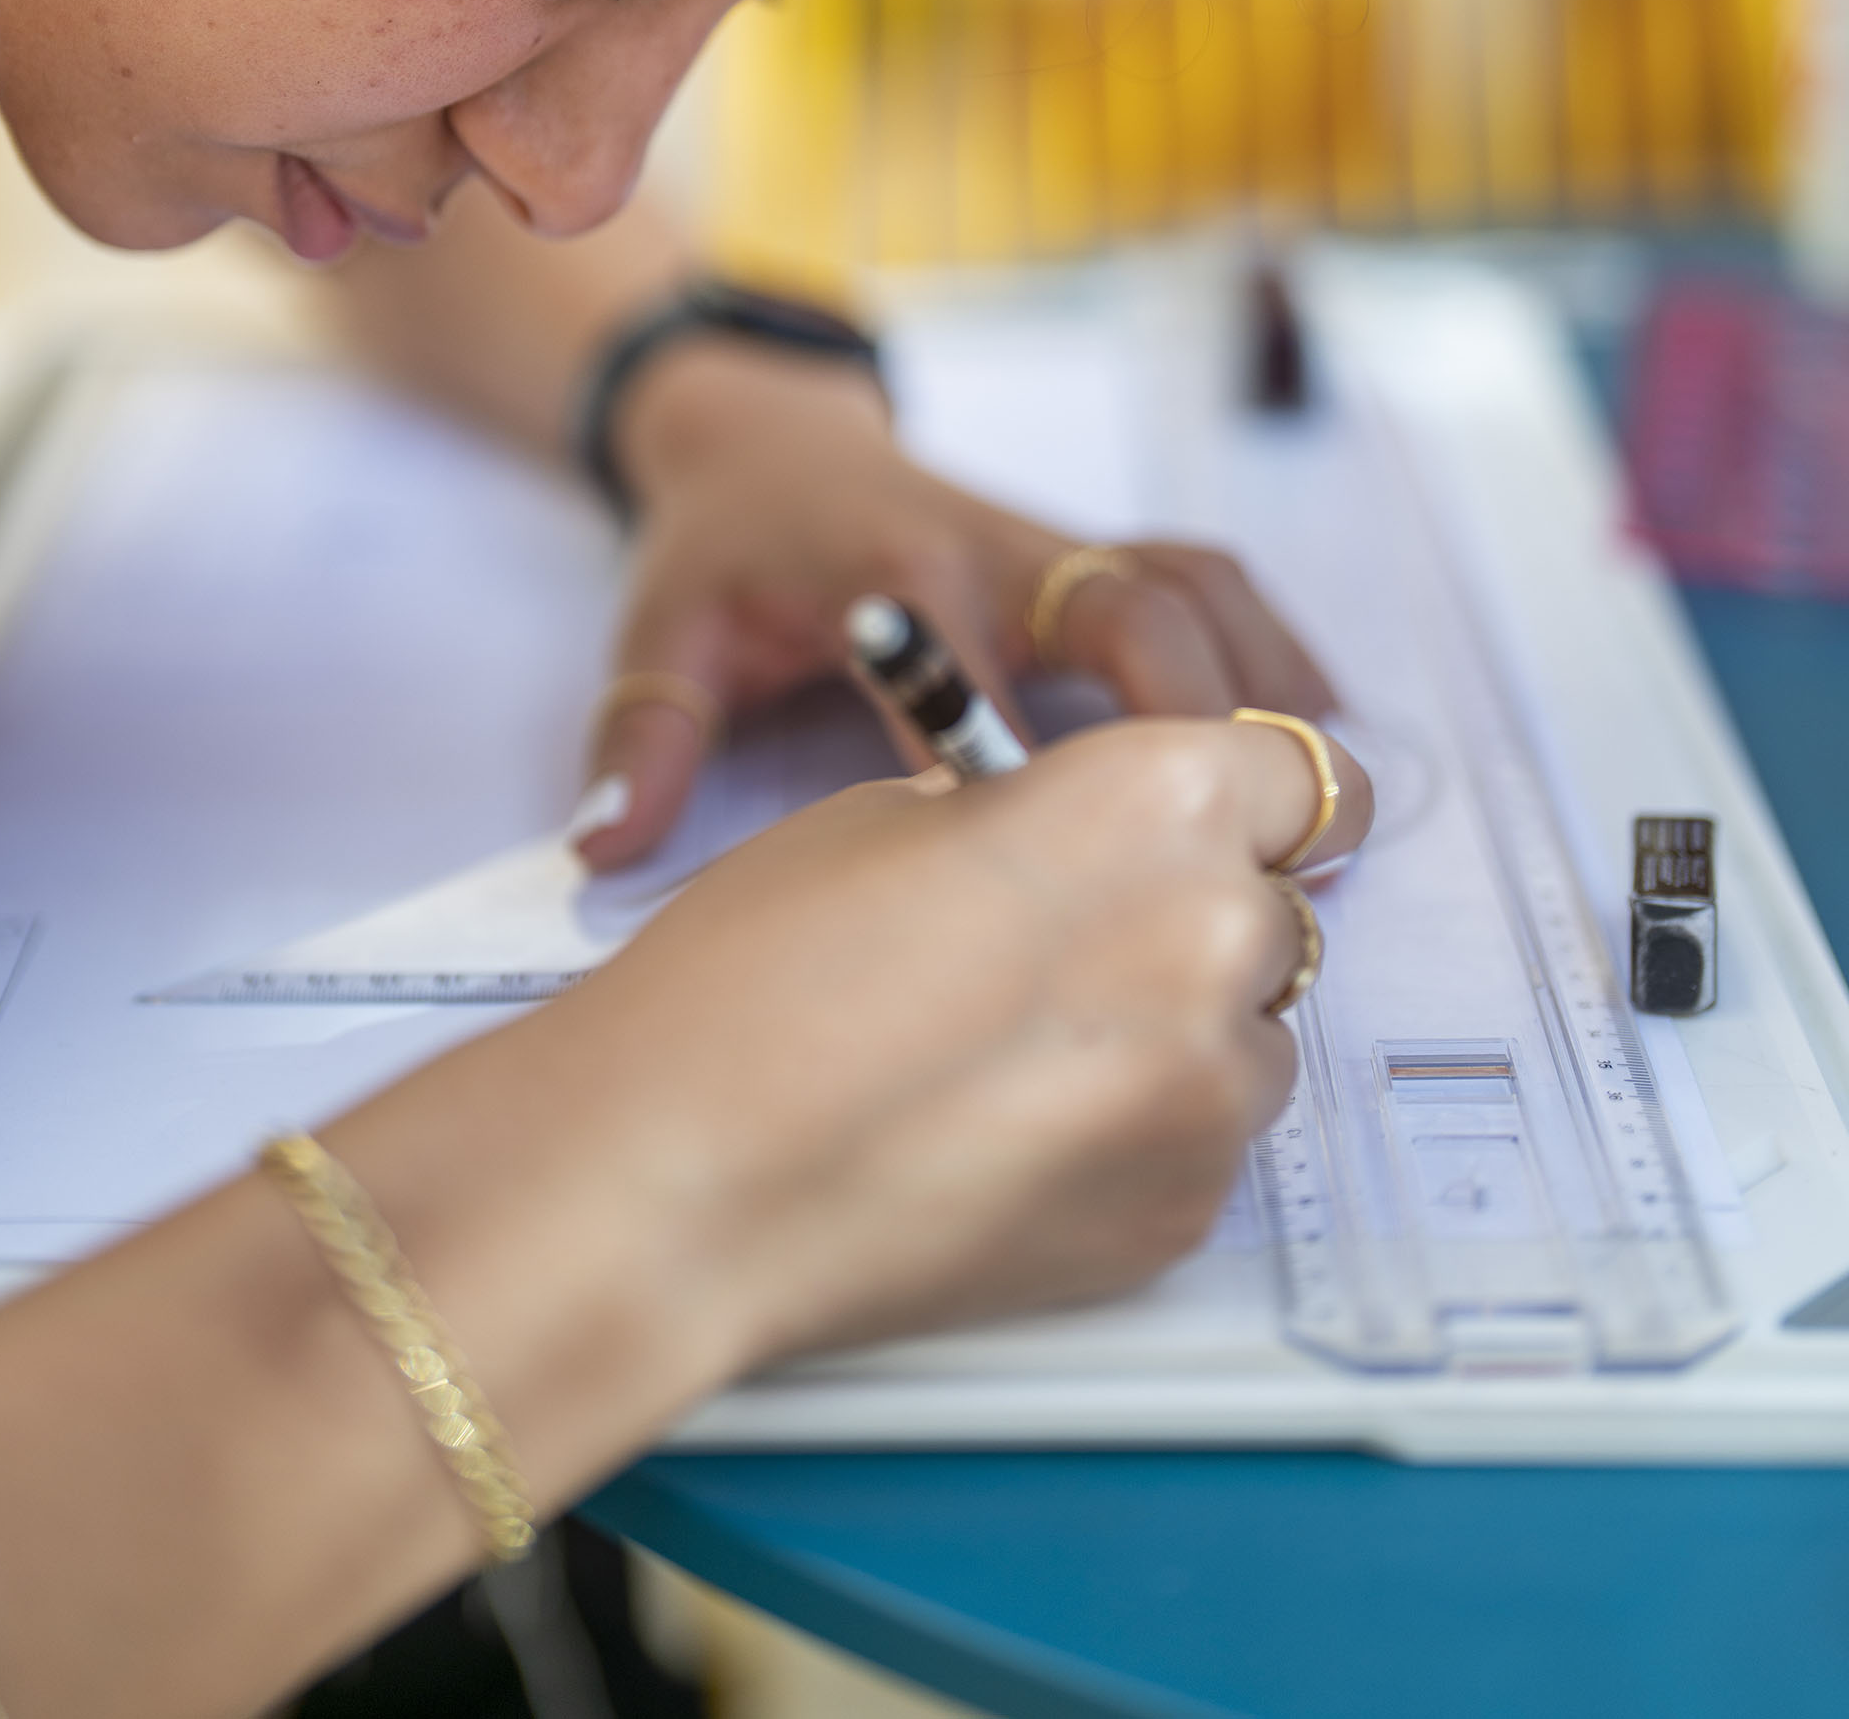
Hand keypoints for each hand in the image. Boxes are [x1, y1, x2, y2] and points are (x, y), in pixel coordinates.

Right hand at [539, 711, 1365, 1354]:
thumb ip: (1045, 816)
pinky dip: (1137, 1126)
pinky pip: (1201, 1140)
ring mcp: (1209, 1096)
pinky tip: (1010, 1127)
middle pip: (1277, 908)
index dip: (1255, 793)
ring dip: (1178, 1023)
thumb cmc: (758, 973)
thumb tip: (1095, 844)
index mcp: (1156, 800)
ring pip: (1249, 1034)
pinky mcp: (1180, 1216)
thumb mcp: (902, 814)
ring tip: (1023, 1044)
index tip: (1223, 814)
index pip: (1306, 773)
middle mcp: (1215, 938)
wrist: (683, 1177)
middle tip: (1073, 933)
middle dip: (1197, 909)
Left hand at [576, 336, 1347, 866]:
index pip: (973, 690)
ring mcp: (1054, 545)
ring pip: (1188, 584)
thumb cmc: (720, 552)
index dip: (1020, 783)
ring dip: (1262, 676)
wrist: (762, 440)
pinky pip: (1205, 573)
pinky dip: (1271, 639)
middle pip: (1127, 614)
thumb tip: (603, 846)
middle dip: (1194, 721)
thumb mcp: (659, 633)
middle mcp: (996, 555)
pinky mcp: (1089, 548)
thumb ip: (640, 735)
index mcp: (893, 586)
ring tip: (1330, 795)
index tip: (1072, 887)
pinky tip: (1326, 721)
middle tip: (1254, 850)